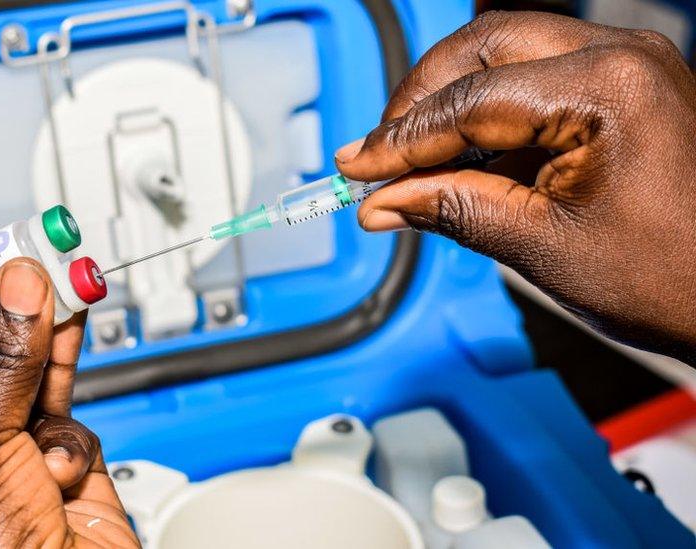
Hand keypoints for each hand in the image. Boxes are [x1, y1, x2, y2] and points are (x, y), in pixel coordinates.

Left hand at [0, 258, 138, 547]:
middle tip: (42, 263)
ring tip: (72, 295)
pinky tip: (63, 467)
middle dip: (16, 323)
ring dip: (55, 352)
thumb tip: (19, 290)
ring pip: (38, 392)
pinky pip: (76, 435)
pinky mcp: (70, 482)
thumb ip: (1, 368)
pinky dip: (74, 446)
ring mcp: (18, 470)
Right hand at [335, 11, 695, 362]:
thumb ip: (451, 209)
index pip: (469, 100)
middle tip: (381, 153)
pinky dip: (488, 116)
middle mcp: (622, 56)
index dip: (402, 139)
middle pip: (481, 47)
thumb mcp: (540, 246)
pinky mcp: (625, 86)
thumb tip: (382, 201)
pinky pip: (535, 79)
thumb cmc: (674, 278)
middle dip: (421, 100)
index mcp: (607, 87)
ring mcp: (628, 66)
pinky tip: (461, 161)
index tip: (358, 166)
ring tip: (414, 162)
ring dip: (451, 103)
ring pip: (504, 54)